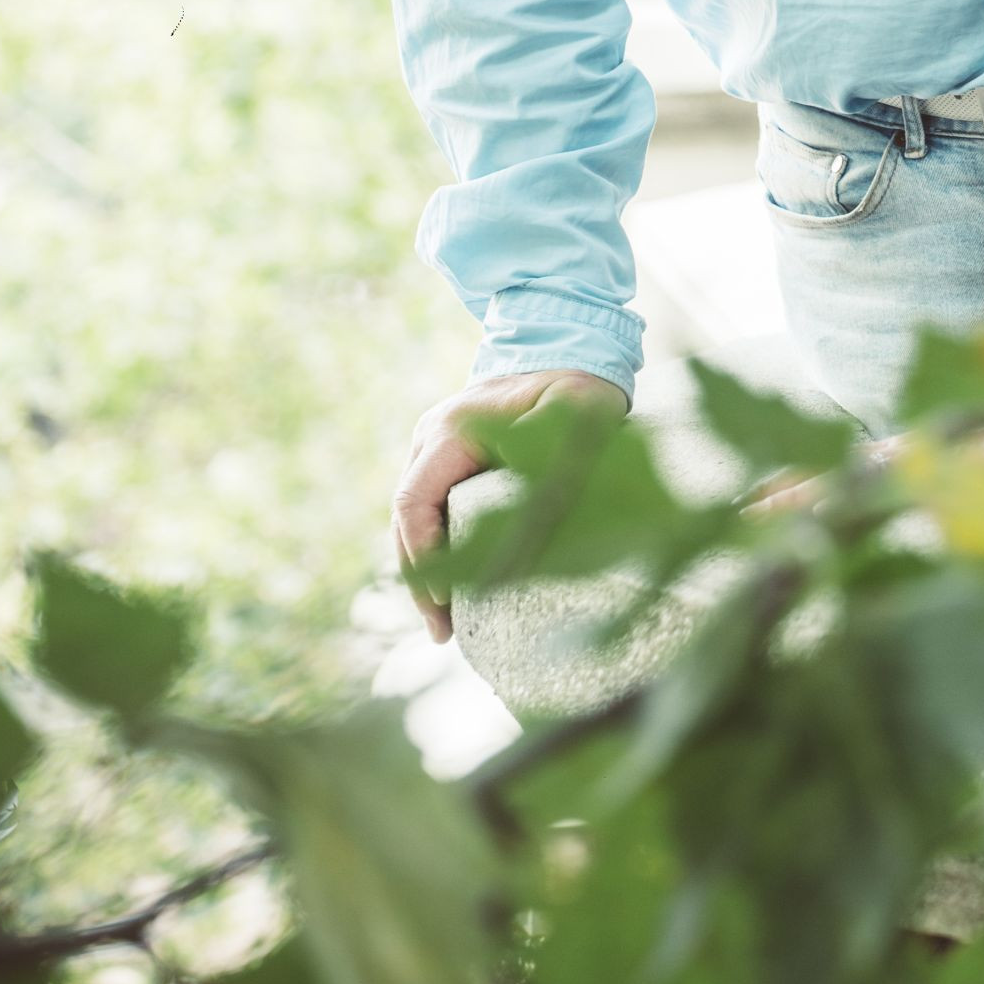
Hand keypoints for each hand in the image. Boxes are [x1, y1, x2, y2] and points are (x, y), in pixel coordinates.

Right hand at [392, 367, 627, 643]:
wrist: (569, 350)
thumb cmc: (576, 387)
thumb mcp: (575, 415)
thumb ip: (552, 457)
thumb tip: (538, 515)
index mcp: (452, 430)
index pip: (415, 503)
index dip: (425, 559)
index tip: (446, 605)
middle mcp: (432, 437)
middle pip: (406, 519)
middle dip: (422, 579)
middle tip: (443, 634)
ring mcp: (435, 446)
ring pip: (414, 518)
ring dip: (426, 569)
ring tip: (446, 626)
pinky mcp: (448, 459)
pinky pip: (431, 509)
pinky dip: (438, 549)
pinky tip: (455, 590)